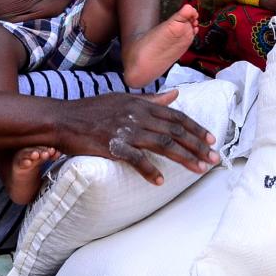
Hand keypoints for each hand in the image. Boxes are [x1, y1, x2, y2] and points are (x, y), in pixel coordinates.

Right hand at [54, 90, 218, 184]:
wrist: (62, 119)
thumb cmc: (93, 110)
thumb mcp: (124, 99)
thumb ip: (152, 99)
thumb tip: (175, 94)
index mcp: (141, 103)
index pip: (176, 116)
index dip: (196, 128)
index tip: (212, 140)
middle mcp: (137, 114)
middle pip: (174, 131)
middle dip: (197, 145)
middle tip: (213, 159)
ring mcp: (125, 129)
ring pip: (162, 143)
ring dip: (184, 158)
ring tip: (198, 169)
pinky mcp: (111, 144)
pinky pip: (135, 158)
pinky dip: (149, 170)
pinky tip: (161, 181)